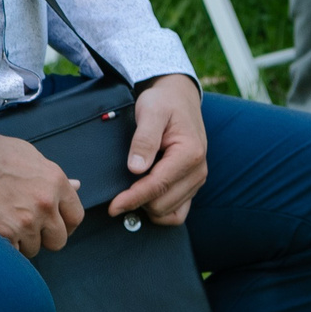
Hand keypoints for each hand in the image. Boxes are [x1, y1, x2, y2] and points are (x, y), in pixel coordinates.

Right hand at [0, 132, 83, 256]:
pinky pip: (13, 253)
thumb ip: (55, 177)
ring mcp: (25, 221)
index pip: (75, 217)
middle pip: (58, 240)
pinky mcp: (3, 233)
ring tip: (4, 222)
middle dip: (44, 237)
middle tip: (26, 227)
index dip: (66, 226)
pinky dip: (4, 245)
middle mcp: (45, 204)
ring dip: (21, 241)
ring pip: (33, 248)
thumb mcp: (31, 157)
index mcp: (56, 183)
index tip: (54, 226)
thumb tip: (77, 186)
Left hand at [109, 74, 207, 225]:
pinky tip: (143, 199)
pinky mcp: (192, 185)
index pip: (158, 186)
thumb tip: (136, 169)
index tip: (113, 206)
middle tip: (116, 193)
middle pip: (162, 204)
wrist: (179, 99)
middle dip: (137, 202)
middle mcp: (198, 171)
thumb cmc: (163, 103)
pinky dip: (159, 211)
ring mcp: (197, 180)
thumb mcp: (151, 112)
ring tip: (129, 193)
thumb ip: (144, 139)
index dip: (133, 198)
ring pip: (169, 212)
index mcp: (189, 153)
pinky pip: (178, 212)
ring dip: (147, 208)